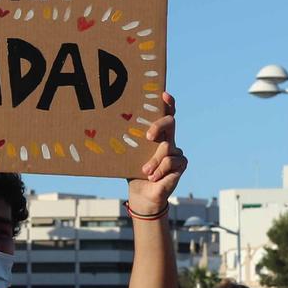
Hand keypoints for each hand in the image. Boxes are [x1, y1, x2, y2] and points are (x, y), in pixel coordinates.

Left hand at [126, 92, 184, 211]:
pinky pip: (171, 161)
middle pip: (169, 122)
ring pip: (166, 147)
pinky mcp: (181, 164)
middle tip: (148, 136)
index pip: (164, 114)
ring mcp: (176, 151)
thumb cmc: (133, 172)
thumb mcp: (129, 155)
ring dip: (154, 161)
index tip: (163, 94)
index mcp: (156, 134)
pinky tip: (154, 177)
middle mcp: (168, 139)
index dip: (167, 103)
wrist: (142, 194)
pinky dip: (160, 170)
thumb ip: (128, 143)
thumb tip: (106, 128)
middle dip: (158, 125)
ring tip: (145, 171)